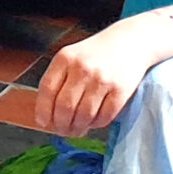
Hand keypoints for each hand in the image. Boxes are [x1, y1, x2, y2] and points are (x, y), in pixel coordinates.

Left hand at [34, 23, 154, 139]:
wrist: (130, 42)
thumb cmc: (95, 53)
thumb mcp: (71, 57)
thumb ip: (58, 79)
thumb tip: (46, 112)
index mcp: (65, 58)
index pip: (47, 89)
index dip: (43, 110)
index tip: (42, 122)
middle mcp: (83, 68)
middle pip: (64, 106)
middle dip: (60, 124)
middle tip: (61, 131)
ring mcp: (103, 79)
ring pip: (84, 114)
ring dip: (77, 128)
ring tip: (76, 130)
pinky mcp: (121, 90)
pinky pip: (104, 116)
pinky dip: (96, 124)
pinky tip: (93, 122)